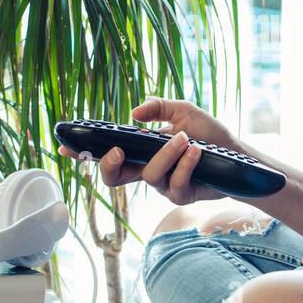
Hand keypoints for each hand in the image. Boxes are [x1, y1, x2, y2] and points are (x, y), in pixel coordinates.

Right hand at [57, 97, 239, 205]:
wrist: (238, 155)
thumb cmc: (209, 134)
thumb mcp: (183, 111)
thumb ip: (158, 107)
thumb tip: (133, 114)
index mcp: (141, 151)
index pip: (107, 153)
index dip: (83, 153)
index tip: (64, 147)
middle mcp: (147, 170)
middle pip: (113, 179)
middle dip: (109, 166)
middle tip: (117, 151)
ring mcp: (163, 185)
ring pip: (149, 175)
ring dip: (166, 154)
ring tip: (185, 138)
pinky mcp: (181, 196)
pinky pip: (176, 183)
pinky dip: (185, 165)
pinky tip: (197, 152)